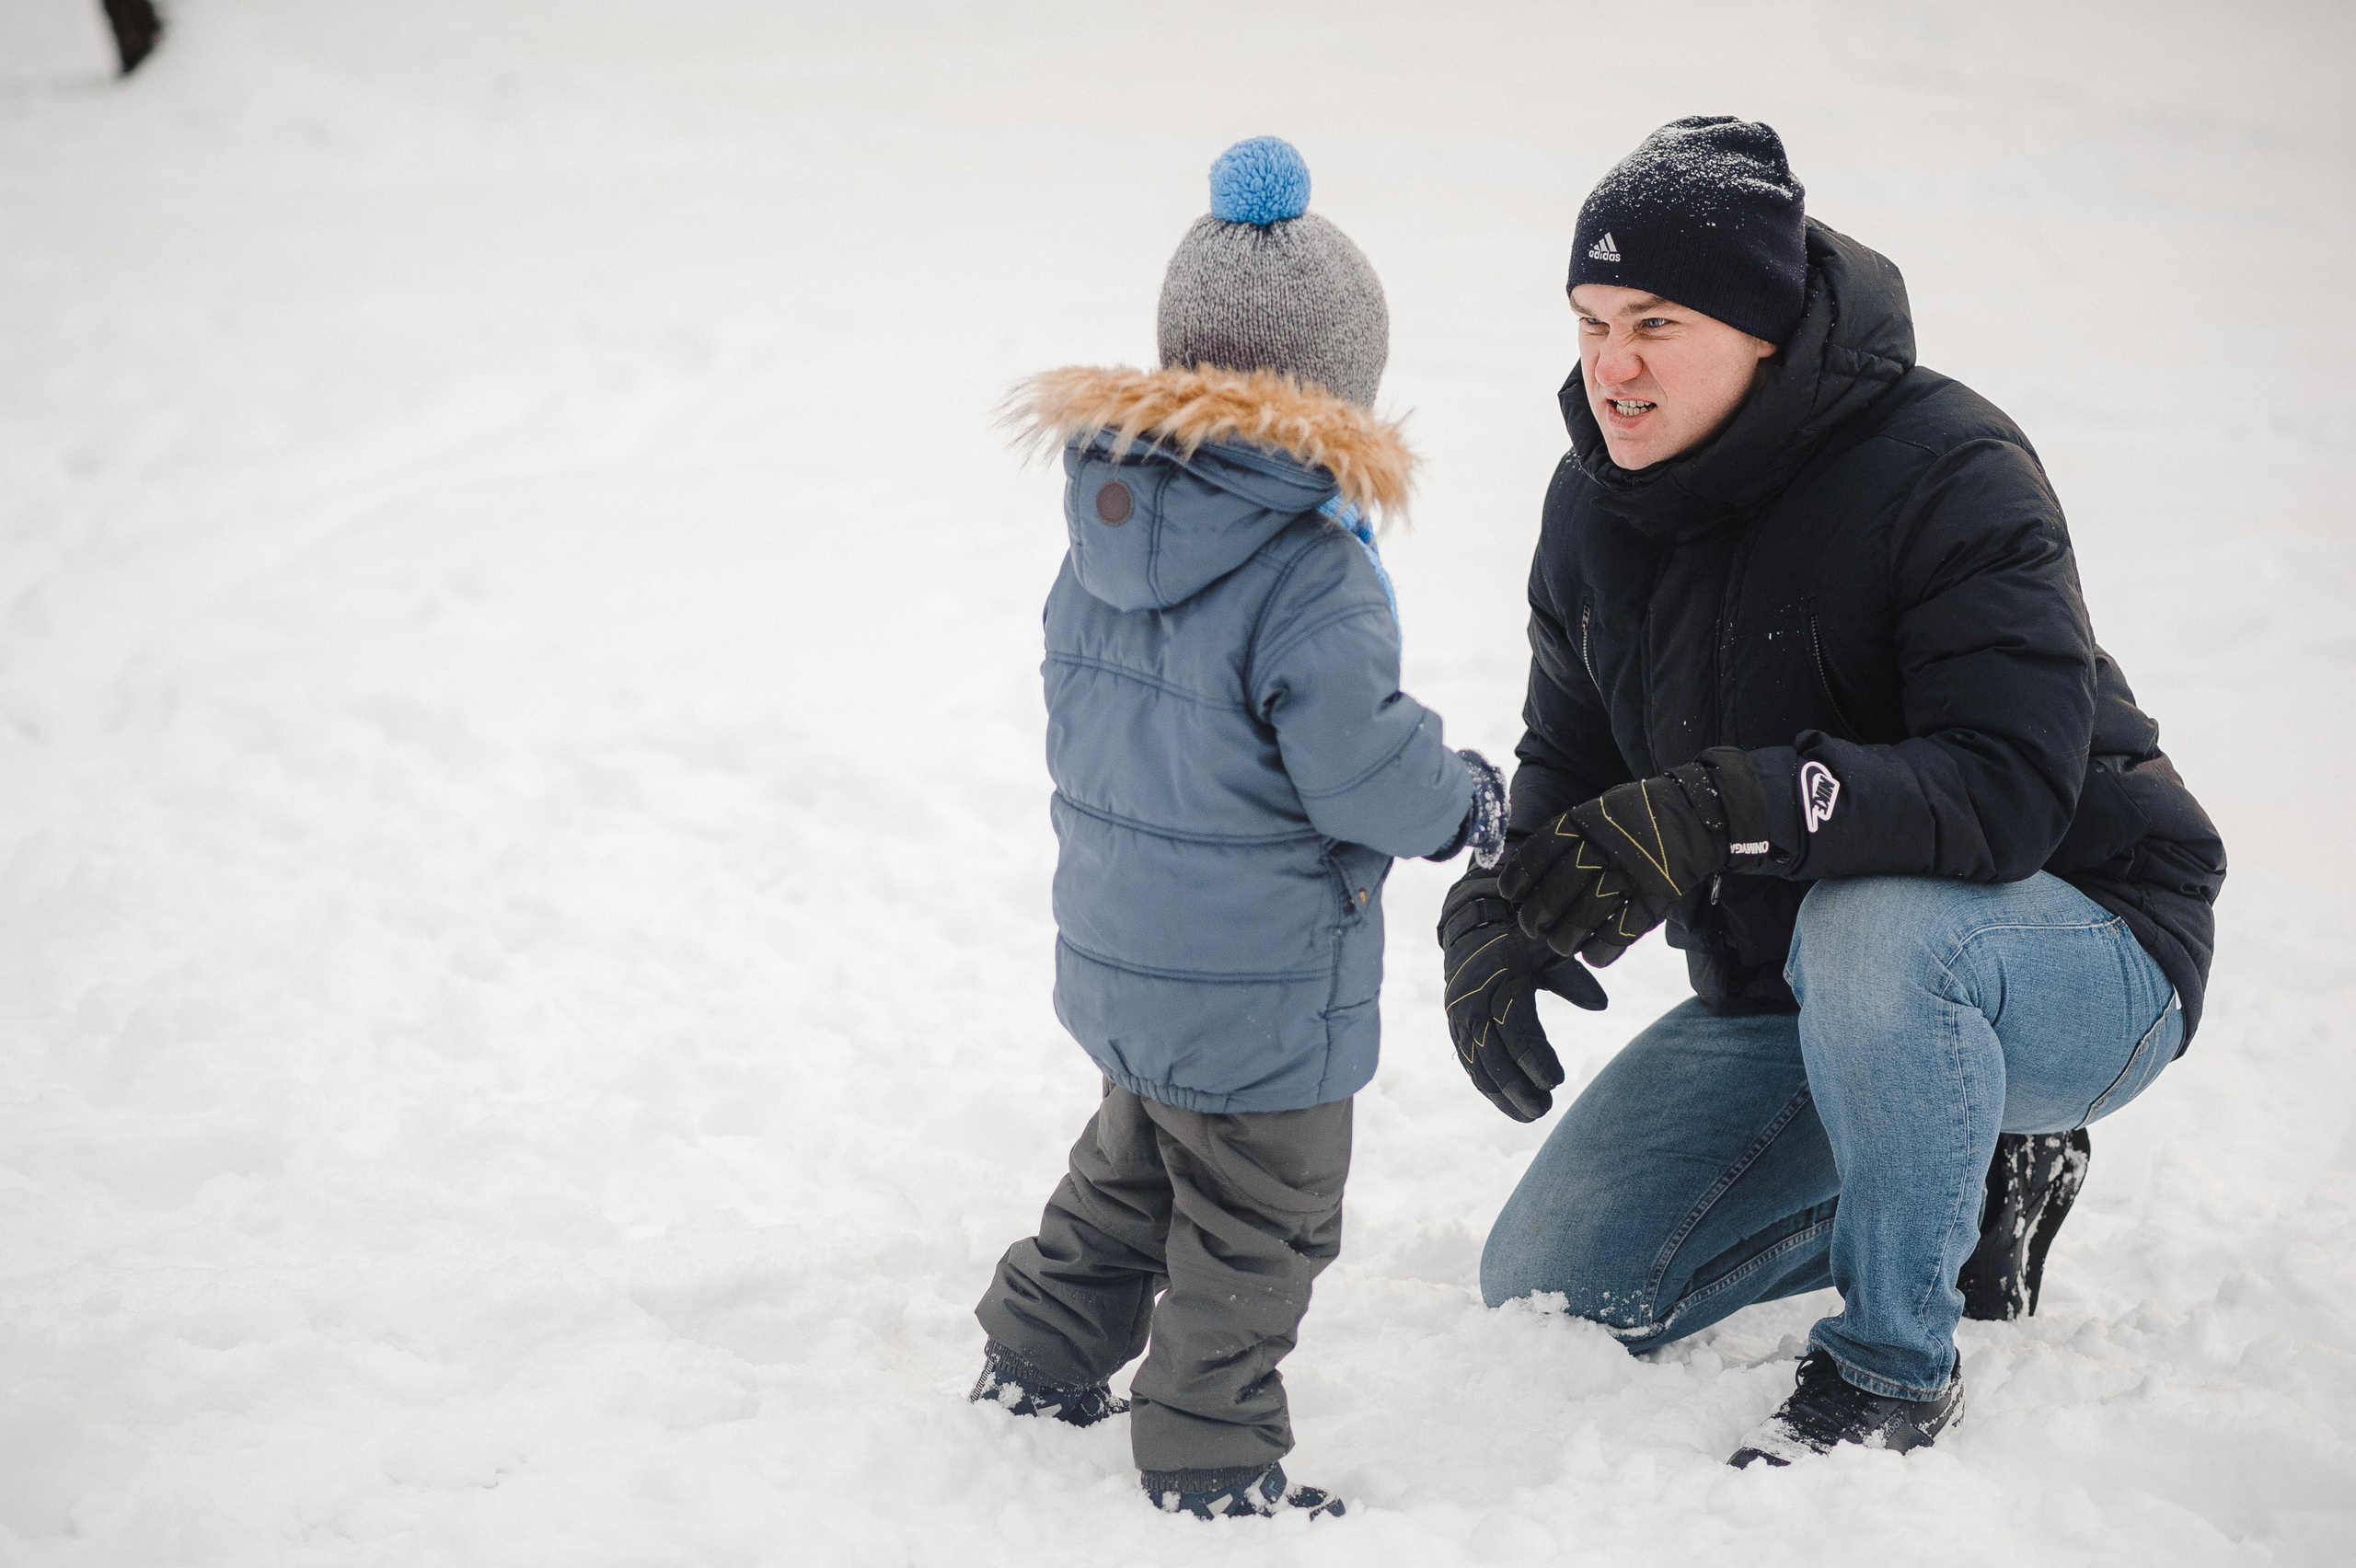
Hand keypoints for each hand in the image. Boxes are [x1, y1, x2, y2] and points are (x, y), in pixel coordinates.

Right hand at [1438, 867, 1606, 1120]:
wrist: (1474, 927)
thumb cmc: (1522, 940)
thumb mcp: (1548, 951)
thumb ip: (1572, 978)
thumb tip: (1601, 1005)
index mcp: (1500, 977)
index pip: (1515, 1025)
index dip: (1534, 1056)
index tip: (1558, 1081)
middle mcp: (1474, 999)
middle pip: (1491, 1052)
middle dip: (1517, 1085)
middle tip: (1545, 1109)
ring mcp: (1460, 1015)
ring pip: (1476, 1063)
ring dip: (1502, 1094)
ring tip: (1532, 1115)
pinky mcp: (1456, 1027)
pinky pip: (1469, 1062)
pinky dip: (1487, 1086)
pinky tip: (1509, 1104)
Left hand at [1497, 760, 1731, 965]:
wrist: (1698, 812)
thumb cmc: (1638, 815)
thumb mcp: (1600, 811)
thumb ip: (1571, 834)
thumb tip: (1528, 868)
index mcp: (1588, 819)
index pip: (1542, 850)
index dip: (1521, 877)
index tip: (1510, 896)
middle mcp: (1608, 844)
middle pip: (1561, 885)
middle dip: (1539, 912)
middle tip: (1531, 928)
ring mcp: (1635, 870)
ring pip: (1589, 910)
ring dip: (1567, 935)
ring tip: (1557, 947)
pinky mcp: (1660, 893)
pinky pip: (1627, 926)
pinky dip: (1605, 947)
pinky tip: (1591, 957)